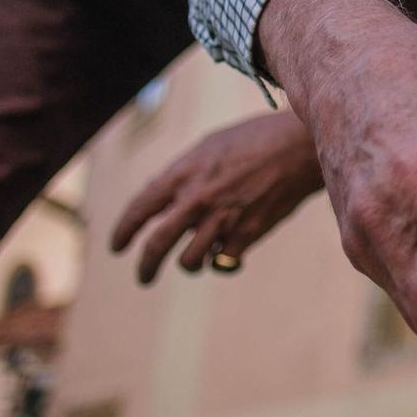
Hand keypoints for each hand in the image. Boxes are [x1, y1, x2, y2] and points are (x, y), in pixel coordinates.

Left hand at [110, 111, 323, 283]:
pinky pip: (223, 262)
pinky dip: (221, 262)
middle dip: (145, 266)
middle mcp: (197, 199)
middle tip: (143, 277)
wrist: (299, 147)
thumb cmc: (254, 139)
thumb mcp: (209, 146)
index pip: (140, 208)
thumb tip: (158, 193)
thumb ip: (183, 172)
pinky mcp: (248, 234)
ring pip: (190, 261)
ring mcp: (222, 219)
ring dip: (189, 264)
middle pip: (157, 244)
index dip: (123, 231)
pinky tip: (225, 254)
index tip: (117, 246)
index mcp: (183, 173)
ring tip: (193, 260)